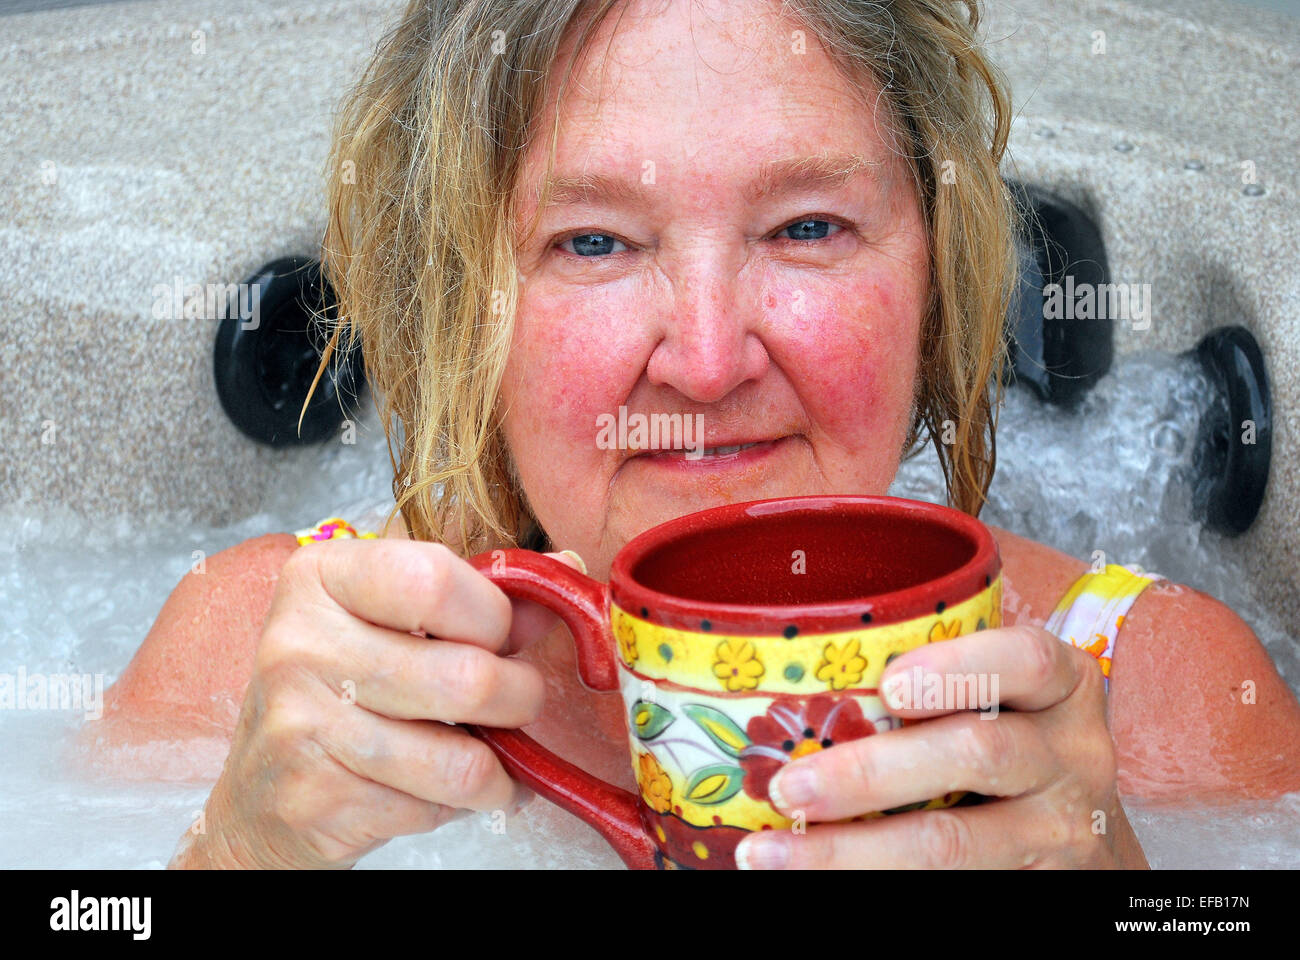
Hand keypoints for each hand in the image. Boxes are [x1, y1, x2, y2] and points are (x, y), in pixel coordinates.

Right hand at [170, 539, 580, 868]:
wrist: (260, 795)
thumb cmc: (342, 688)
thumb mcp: (393, 620)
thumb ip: (478, 596)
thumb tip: (564, 571)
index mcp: (320, 576)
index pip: (436, 579)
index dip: (493, 614)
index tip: (498, 635)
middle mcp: (299, 644)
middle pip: (466, 677)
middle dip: (519, 697)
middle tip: (516, 702)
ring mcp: (301, 726)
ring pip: (461, 760)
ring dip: (500, 766)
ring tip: (494, 754)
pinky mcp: (316, 800)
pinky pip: (435, 807)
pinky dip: (463, 804)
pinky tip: (446, 787)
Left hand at [733, 625, 1149, 868]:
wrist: (1086, 834)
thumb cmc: (1015, 738)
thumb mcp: (1007, 699)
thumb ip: (942, 685)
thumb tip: (798, 684)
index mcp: (1062, 686)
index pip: (1026, 661)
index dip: (957, 669)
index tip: (889, 688)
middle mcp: (1072, 755)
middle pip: (977, 756)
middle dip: (869, 773)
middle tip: (788, 788)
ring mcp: (1059, 828)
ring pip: (953, 843)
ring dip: (851, 851)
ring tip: (771, 852)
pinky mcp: (1039, 885)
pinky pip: (950, 885)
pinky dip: (875, 881)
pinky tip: (812, 878)